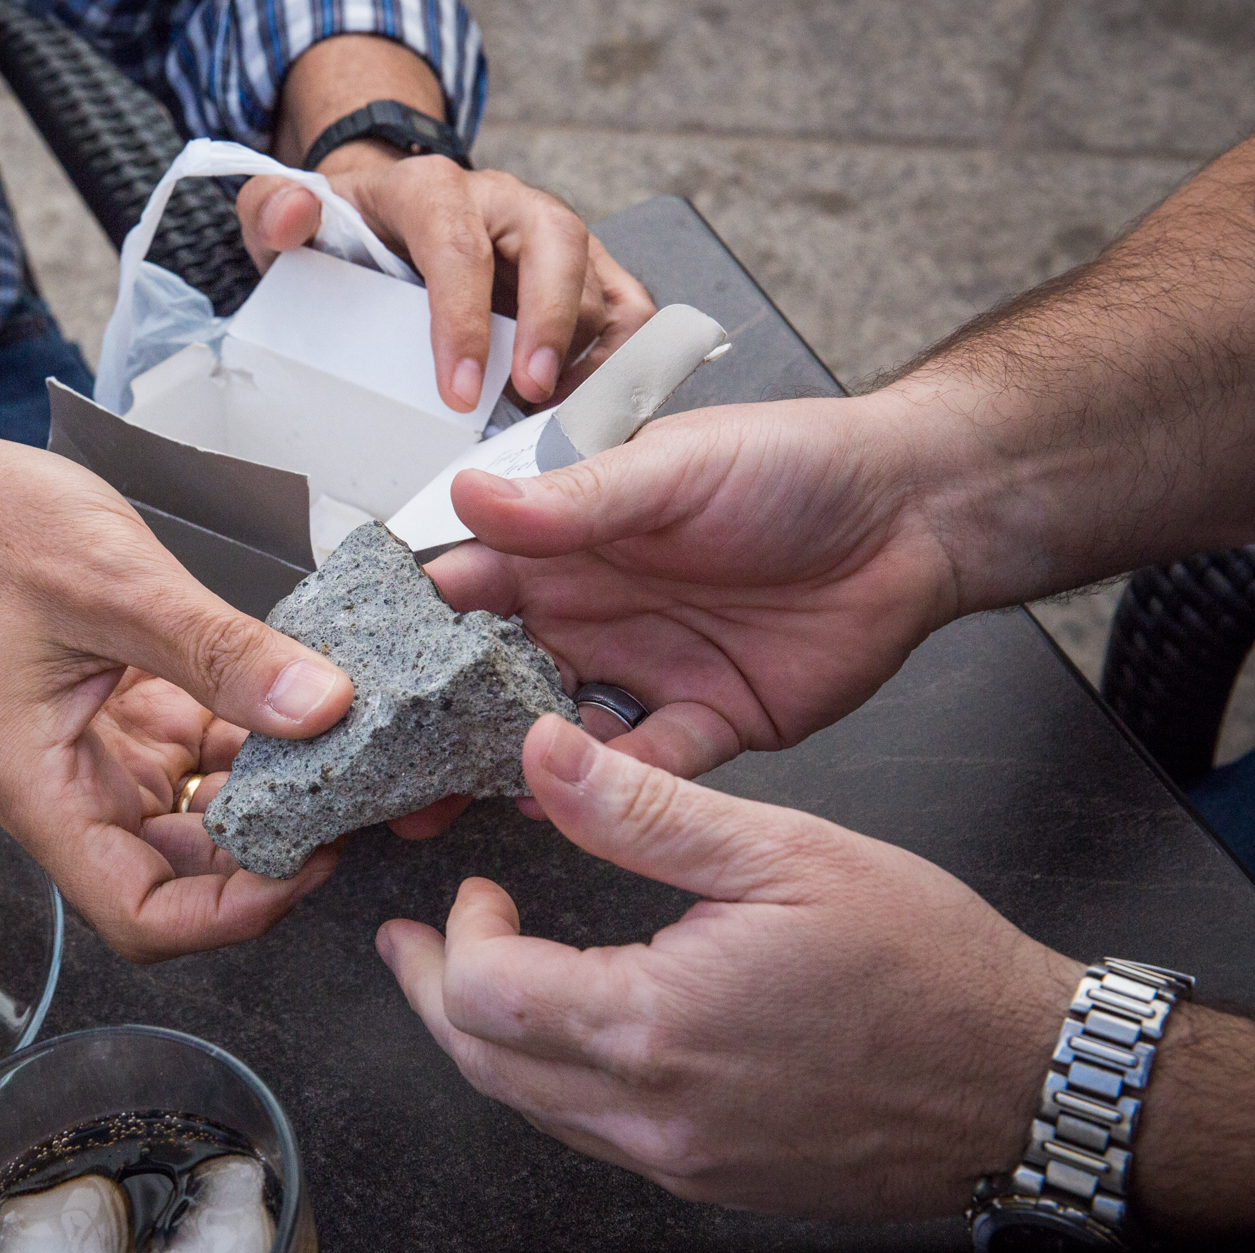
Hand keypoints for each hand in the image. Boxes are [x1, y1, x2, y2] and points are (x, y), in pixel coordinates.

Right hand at [0, 429, 351, 961]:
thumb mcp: (118, 584)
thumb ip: (220, 652)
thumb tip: (319, 708)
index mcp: (43, 789)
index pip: (141, 913)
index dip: (231, 912)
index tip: (307, 863)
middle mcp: (74, 791)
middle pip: (183, 881)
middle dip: (267, 859)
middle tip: (347, 807)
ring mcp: (107, 759)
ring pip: (205, 825)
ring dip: (272, 803)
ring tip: (341, 759)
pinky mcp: (134, 720)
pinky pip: (208, 760)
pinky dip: (260, 746)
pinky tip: (306, 710)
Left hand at [236, 147, 653, 413]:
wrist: (384, 220)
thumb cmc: (345, 234)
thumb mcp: (287, 218)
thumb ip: (271, 211)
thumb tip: (291, 214)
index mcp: (433, 190)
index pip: (457, 246)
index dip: (462, 320)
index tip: (457, 391)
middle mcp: (505, 203)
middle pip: (555, 244)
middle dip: (552, 323)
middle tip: (534, 395)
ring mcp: (552, 236)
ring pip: (601, 279)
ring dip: (591, 354)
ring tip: (563, 420)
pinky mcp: (584, 271)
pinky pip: (628, 307)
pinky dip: (624, 360)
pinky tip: (593, 410)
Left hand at [378, 717, 1080, 1217]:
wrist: (1026, 1080)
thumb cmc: (924, 965)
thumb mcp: (781, 851)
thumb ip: (644, 809)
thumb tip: (545, 752)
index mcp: (656, 1027)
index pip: (483, 996)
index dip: (454, 936)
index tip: (475, 890)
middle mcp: (655, 1115)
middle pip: (486, 1066)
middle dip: (434, 995)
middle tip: (413, 945)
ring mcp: (681, 1161)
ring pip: (533, 1108)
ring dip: (488, 1040)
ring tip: (470, 978)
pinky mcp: (712, 1178)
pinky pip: (595, 1134)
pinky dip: (554, 1079)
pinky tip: (569, 1029)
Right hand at [424, 389, 963, 786]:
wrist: (916, 514)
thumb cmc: (792, 464)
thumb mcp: (671, 470)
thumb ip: (571, 502)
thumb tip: (466, 496)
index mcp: (570, 543)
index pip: (466, 588)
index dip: (409, 626)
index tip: (352, 664)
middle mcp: (593, 613)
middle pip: (493, 679)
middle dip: (436, 721)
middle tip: (378, 761)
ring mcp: (644, 671)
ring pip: (555, 736)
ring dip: (504, 767)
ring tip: (442, 800)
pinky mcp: (706, 724)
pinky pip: (646, 769)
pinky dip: (606, 791)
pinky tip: (564, 805)